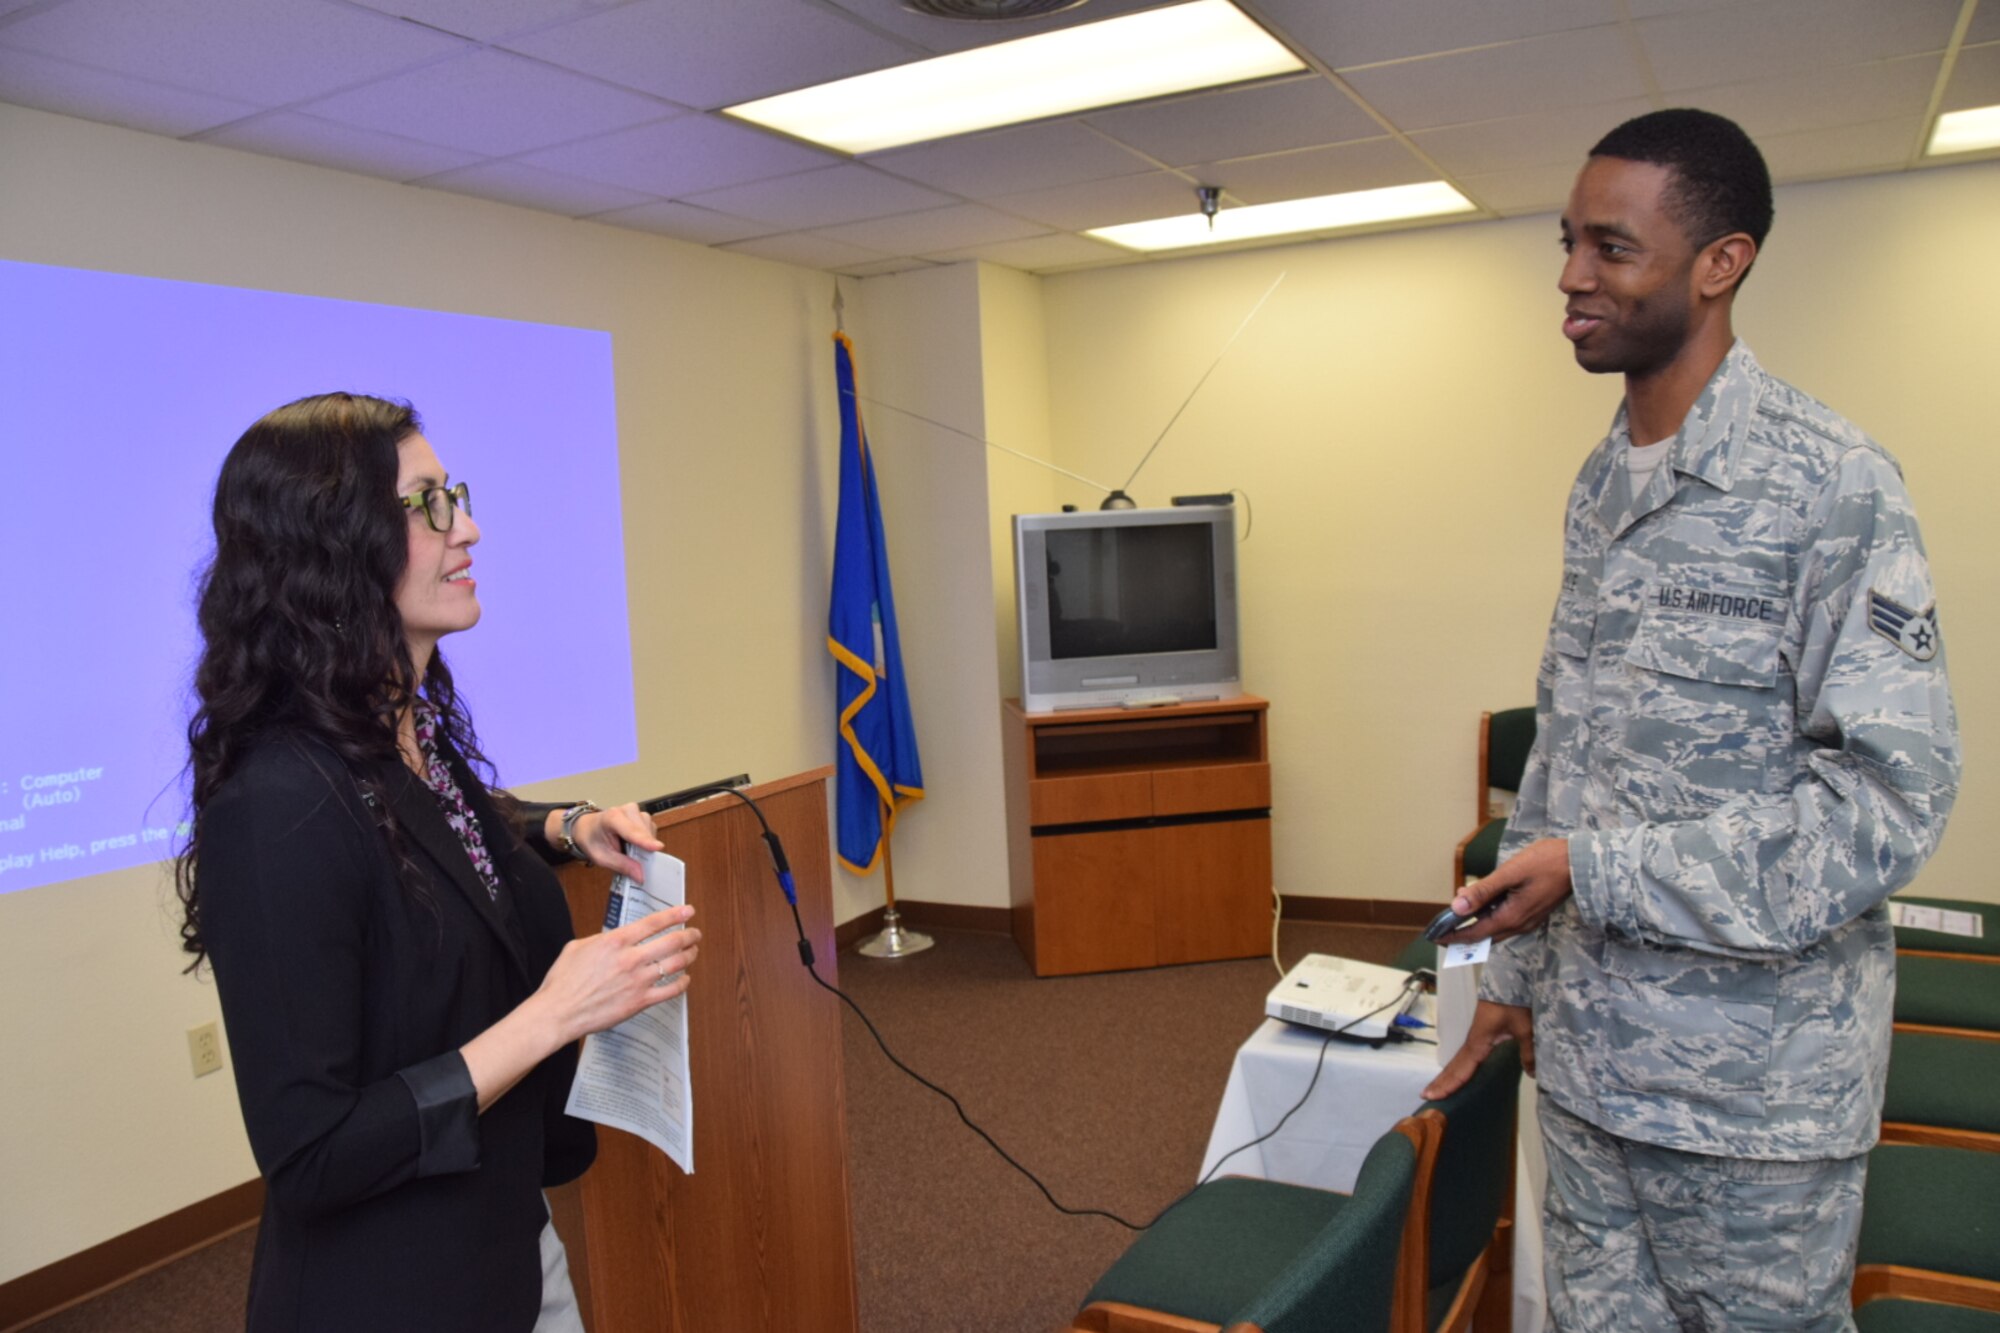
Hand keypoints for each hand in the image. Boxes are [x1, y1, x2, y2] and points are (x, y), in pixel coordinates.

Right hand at [533, 905, 699, 1046]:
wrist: (558, 1012)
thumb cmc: (563, 981)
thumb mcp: (578, 947)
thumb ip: (603, 939)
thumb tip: (618, 939)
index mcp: (616, 941)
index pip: (653, 923)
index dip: (675, 915)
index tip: (688, 911)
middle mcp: (630, 959)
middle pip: (671, 942)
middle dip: (689, 935)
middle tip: (695, 933)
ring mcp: (638, 982)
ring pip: (675, 964)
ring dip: (689, 956)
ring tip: (693, 951)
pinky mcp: (639, 1003)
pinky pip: (670, 991)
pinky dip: (682, 983)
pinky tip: (685, 979)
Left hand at [572, 802, 662, 881]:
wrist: (588, 827)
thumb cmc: (593, 840)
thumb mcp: (601, 857)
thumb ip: (621, 865)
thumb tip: (641, 875)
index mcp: (611, 818)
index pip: (631, 831)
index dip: (645, 840)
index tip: (658, 847)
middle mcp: (627, 810)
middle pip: (643, 832)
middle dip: (643, 848)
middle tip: (635, 862)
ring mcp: (636, 811)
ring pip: (650, 830)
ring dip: (644, 844)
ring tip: (629, 850)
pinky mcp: (642, 816)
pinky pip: (651, 830)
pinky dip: (645, 841)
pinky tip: (634, 844)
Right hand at [1422, 1000, 1532, 1100]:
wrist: (1511, 980)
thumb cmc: (1514, 1001)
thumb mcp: (1525, 1027)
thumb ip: (1528, 1051)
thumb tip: (1531, 1073)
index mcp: (1479, 1041)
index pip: (1461, 1067)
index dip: (1449, 1083)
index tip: (1434, 1095)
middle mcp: (1473, 1041)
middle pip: (1454, 1065)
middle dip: (1441, 1081)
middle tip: (1425, 1095)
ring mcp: (1476, 1037)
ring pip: (1458, 1060)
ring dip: (1447, 1074)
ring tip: (1437, 1088)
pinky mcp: (1482, 1034)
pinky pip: (1466, 1055)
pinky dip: (1458, 1066)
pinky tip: (1459, 1071)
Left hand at [1440, 837, 1572, 943]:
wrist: (1580, 862)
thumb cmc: (1546, 862)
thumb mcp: (1510, 873)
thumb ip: (1483, 891)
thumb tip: (1457, 906)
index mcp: (1512, 917)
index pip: (1475, 934)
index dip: (1453, 936)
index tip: (1434, 937)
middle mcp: (1520, 925)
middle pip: (1484, 936)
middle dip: (1461, 933)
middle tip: (1441, 929)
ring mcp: (1528, 920)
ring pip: (1495, 929)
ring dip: (1475, 924)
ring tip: (1457, 914)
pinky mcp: (1532, 912)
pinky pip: (1505, 921)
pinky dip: (1489, 916)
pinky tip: (1481, 904)